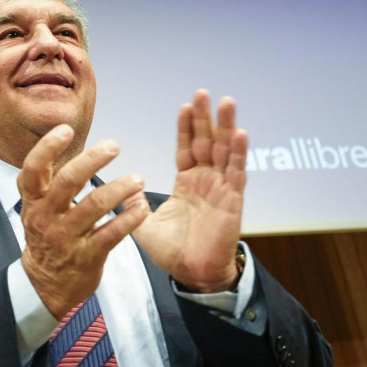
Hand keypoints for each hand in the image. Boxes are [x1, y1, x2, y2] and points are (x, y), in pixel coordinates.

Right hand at [18, 124, 149, 318]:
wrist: (46, 284)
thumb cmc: (46, 236)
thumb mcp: (37, 208)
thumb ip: (48, 180)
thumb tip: (66, 140)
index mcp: (34, 201)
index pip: (33, 169)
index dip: (48, 147)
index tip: (66, 130)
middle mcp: (47, 216)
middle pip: (68, 181)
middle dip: (92, 160)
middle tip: (114, 146)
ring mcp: (67, 237)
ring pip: (94, 206)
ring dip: (119, 189)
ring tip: (138, 179)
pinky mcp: (87, 256)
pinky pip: (112, 233)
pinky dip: (130, 219)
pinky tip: (142, 208)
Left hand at [133, 89, 247, 292]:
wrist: (191, 274)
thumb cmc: (173, 251)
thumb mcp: (144, 224)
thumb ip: (134, 204)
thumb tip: (125, 186)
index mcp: (188, 183)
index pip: (187, 148)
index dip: (186, 128)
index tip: (184, 106)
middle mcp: (206, 181)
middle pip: (207, 142)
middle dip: (205, 118)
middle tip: (203, 93)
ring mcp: (222, 188)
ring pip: (225, 151)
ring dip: (226, 126)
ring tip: (226, 102)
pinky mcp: (233, 201)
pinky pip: (237, 173)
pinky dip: (239, 153)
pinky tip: (240, 134)